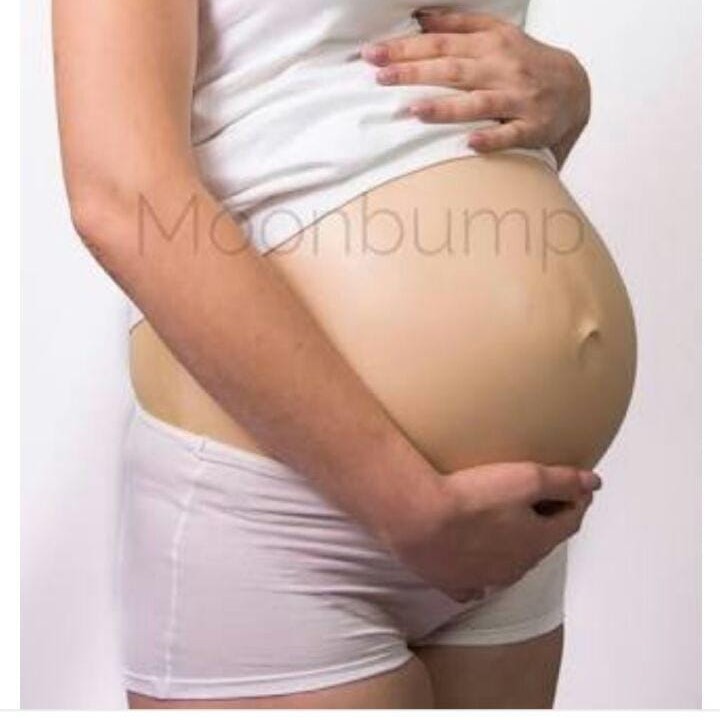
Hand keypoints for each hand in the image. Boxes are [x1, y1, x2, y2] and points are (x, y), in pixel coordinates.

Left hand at [360, 10, 590, 167]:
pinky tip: (470, 143)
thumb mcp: (497, 34)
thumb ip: (459, 25)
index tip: (372, 53)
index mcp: (490, 44)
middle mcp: (502, 69)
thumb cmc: (525, 61)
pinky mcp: (532, 128)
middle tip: (380, 77)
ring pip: (479, 103)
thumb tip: (420, 17)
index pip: (440, 44)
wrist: (575, 88)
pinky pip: (510, 135)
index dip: (405, 48)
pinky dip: (491, 139)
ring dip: (446, 107)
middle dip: (414, 72)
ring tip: (414, 110)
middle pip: (453, 70)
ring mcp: (517, 100)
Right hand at [381, 461, 600, 602]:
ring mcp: (486, 579)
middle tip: (538, 502)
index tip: (575, 488)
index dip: (576, 501)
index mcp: (537, 540)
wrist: (419, 519)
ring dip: (513, 547)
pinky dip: (478, 574)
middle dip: (544, 523)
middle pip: (540, 544)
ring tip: (503, 526)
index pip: (570, 521)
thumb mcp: (526, 478)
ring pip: (509, 565)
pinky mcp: (455, 584)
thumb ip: (563, 481)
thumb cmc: (472, 497)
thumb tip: (594, 483)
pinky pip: (473, 584)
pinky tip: (471, 561)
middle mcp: (517, 566)